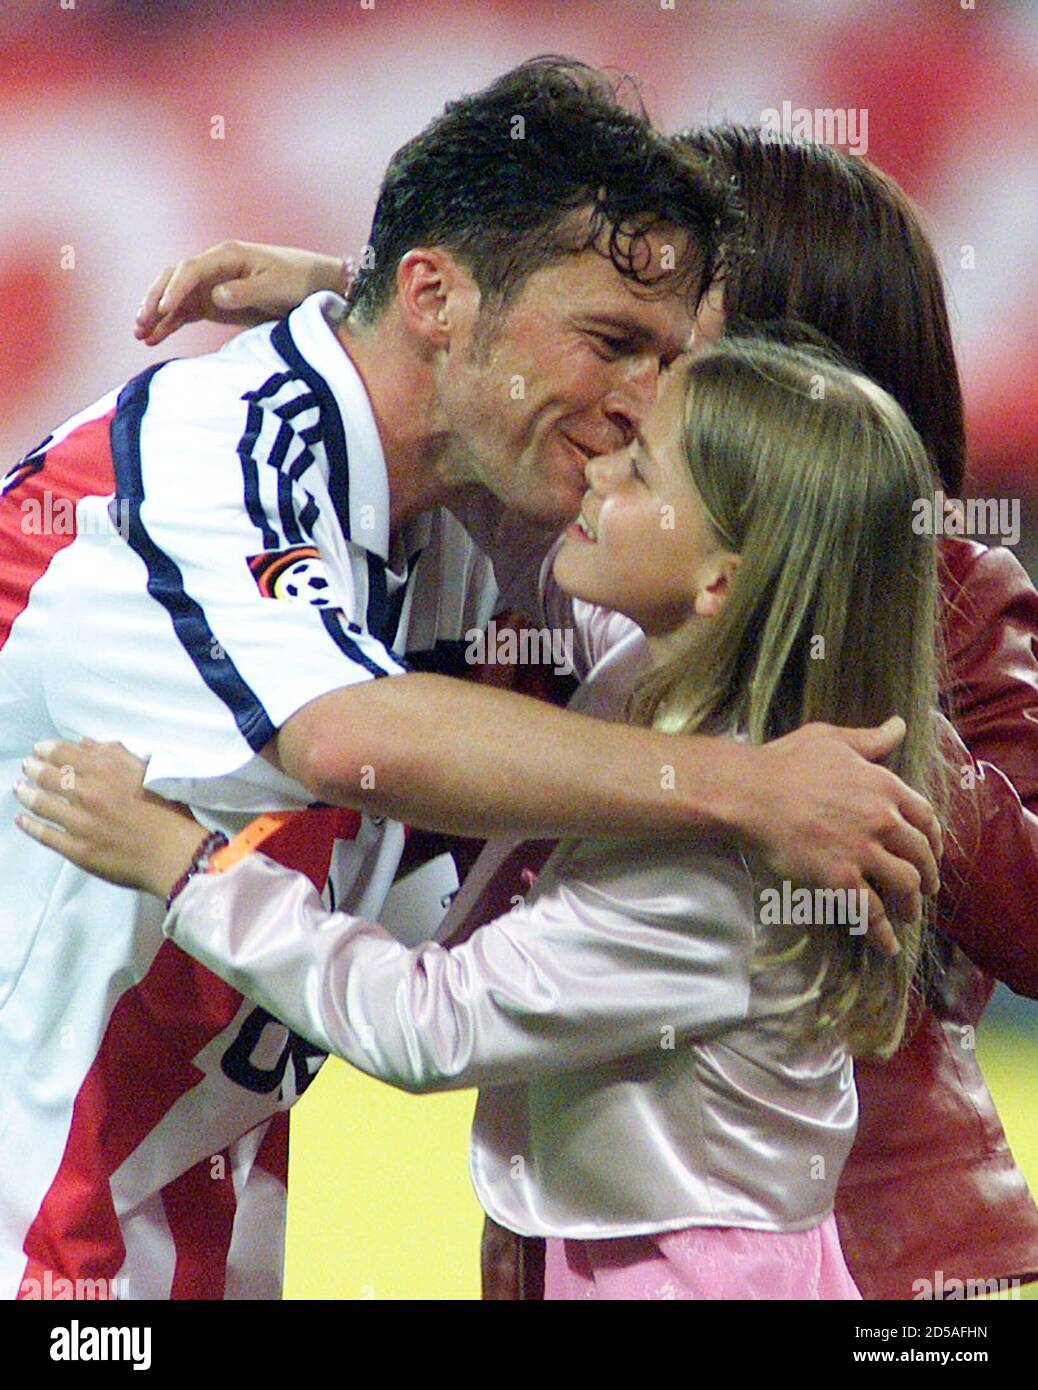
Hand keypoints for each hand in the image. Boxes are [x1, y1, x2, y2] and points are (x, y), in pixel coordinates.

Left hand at [14, 738, 208, 900]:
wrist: (174, 853)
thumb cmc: (166, 810)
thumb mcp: (145, 771)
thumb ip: (113, 754)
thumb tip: (83, 743)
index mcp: (106, 770)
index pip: (62, 752)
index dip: (46, 748)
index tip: (39, 749)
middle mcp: (89, 792)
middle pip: (46, 775)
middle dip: (32, 768)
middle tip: (27, 767)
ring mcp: (80, 822)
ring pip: (41, 803)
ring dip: (26, 793)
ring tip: (20, 789)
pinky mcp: (77, 849)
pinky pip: (45, 834)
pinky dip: (29, 825)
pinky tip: (22, 819)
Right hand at [134, 240, 353, 345]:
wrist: (313, 285)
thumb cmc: (297, 280)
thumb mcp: (275, 286)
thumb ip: (245, 291)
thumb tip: (215, 296)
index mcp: (227, 256)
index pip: (191, 270)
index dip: (176, 289)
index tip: (165, 309)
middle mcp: (214, 267)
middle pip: (174, 279)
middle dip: (155, 299)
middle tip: (141, 322)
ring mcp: (211, 285)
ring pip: (175, 296)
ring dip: (157, 314)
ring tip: (140, 334)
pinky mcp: (214, 303)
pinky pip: (185, 312)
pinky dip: (169, 324)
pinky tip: (154, 338)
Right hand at [741, 717, 942, 955]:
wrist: (751, 793)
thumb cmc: (784, 762)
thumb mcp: (831, 739)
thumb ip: (870, 739)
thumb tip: (900, 725)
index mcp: (885, 786)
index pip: (926, 817)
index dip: (934, 839)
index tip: (933, 852)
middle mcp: (883, 820)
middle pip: (920, 855)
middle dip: (927, 875)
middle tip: (924, 889)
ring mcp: (864, 852)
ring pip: (904, 886)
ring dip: (910, 905)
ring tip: (908, 916)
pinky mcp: (841, 880)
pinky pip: (871, 913)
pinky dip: (883, 934)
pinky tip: (887, 946)